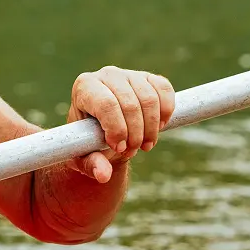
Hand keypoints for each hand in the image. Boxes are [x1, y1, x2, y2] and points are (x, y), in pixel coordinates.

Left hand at [67, 66, 175, 182]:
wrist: (102, 133)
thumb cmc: (87, 143)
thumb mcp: (83, 157)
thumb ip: (91, 164)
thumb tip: (103, 175)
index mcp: (84, 87)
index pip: (106, 104)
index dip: (117, 129)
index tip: (118, 148)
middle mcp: (106, 75)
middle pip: (130, 104)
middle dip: (135, 133)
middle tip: (132, 151)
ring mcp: (129, 74)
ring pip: (150, 99)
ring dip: (151, 128)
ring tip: (144, 144)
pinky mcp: (148, 78)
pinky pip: (165, 89)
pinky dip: (166, 112)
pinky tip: (157, 127)